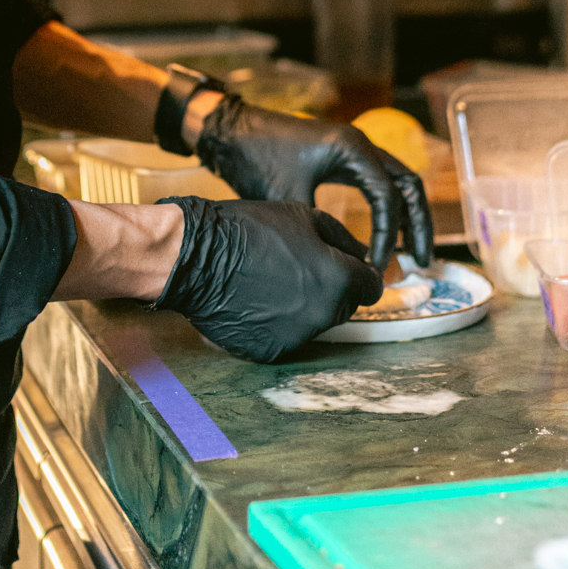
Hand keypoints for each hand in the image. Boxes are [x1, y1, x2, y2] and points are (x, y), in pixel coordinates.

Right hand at [156, 197, 381, 361]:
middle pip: (345, 306)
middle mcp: (325, 315)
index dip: (360, 273)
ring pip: (315, 322)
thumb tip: (365, 253)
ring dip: (305, 305)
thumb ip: (343, 239)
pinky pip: (286, 336)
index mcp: (340, 280)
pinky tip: (256, 300)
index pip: (371, 286)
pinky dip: (277, 322)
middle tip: (299, 266)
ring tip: (272, 281)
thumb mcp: (304, 217)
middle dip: (333, 288)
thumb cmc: (250, 229)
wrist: (196, 257)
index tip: (343, 265)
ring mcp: (297, 337)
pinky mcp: (270, 351)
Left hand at [194, 98, 433, 271]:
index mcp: (353, 150)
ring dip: (408, 216)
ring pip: (399, 183)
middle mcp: (361, 145)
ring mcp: (354, 149)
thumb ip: (326, 230)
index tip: (379, 266)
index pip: (389, 197)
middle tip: (423, 260)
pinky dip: (388, 208)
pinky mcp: (344, 157)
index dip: (389, 236)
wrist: (231, 132)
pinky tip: (385, 235)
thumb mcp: (291, 200)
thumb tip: (354, 263)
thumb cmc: (257, 161)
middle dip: (419, 225)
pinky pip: (379, 183)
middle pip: (410, 185)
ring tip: (410, 252)